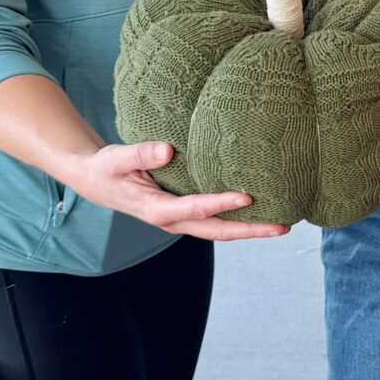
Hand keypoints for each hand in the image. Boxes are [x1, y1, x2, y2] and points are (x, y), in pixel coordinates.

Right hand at [70, 140, 287, 242]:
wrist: (97, 181)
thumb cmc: (108, 168)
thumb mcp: (116, 158)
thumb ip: (140, 154)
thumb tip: (168, 149)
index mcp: (156, 209)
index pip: (195, 209)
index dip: (221, 204)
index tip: (247, 196)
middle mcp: (172, 221)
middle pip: (217, 231)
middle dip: (250, 231)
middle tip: (282, 226)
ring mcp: (180, 221)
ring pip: (220, 230)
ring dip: (250, 229)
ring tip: (282, 224)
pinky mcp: (185, 215)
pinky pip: (216, 221)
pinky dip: (239, 220)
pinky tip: (259, 213)